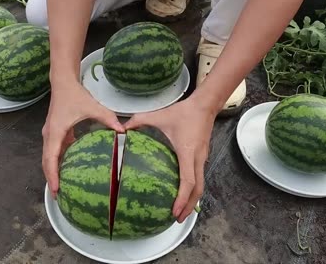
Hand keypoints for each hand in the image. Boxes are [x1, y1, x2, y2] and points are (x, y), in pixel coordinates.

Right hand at [42, 80, 124, 198]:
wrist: (62, 83)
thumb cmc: (75, 95)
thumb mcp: (93, 107)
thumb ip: (108, 118)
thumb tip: (123, 131)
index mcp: (56, 132)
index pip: (50, 158)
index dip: (53, 175)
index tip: (56, 188)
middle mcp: (49, 135)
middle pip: (46, 162)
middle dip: (52, 178)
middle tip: (59, 195)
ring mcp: (50, 134)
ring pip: (49, 157)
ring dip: (54, 171)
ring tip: (62, 186)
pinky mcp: (55, 133)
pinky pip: (55, 151)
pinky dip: (58, 161)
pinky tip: (69, 168)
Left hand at [124, 96, 216, 222]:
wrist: (204, 106)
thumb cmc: (183, 112)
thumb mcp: (159, 116)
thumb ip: (139, 121)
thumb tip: (121, 129)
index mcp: (187, 153)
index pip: (187, 181)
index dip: (182, 198)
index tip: (174, 210)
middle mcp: (197, 159)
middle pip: (197, 190)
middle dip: (189, 207)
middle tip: (177, 219)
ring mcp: (202, 159)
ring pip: (200, 186)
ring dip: (193, 200)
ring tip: (181, 212)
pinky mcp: (202, 158)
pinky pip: (199, 178)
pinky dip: (194, 190)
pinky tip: (184, 195)